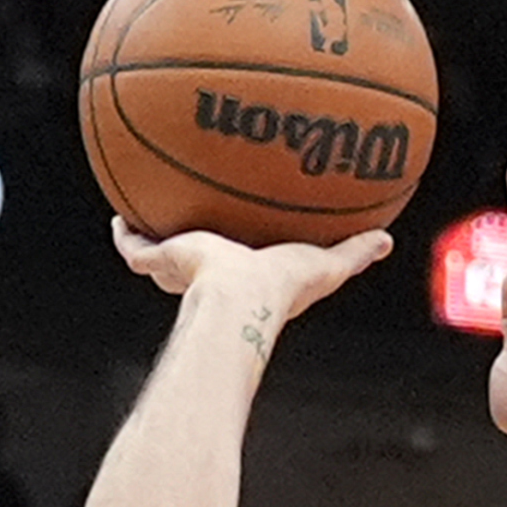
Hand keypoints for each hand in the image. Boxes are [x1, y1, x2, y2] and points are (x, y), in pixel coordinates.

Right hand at [112, 216, 392, 341]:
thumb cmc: (282, 288)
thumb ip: (354, 253)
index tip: (242, 230)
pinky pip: (135, 248)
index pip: (239, 263)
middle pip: (197, 258)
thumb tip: (387, 241)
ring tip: (147, 209)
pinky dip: (125, 234)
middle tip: (192, 214)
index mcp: (245, 277)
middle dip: (192, 242)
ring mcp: (182, 272)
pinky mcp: (161, 263)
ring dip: (154, 237)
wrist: (240, 297)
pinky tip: (119, 214)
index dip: (240, 248)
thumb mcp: (327, 264)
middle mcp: (210, 277)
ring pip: (161, 254)